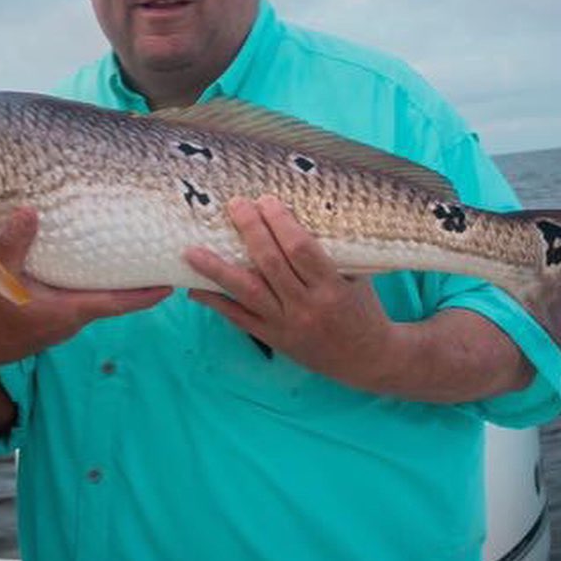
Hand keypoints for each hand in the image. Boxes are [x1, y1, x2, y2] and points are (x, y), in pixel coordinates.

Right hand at [0, 207, 170, 365]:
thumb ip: (15, 244)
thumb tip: (30, 212)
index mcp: (67, 311)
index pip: (118, 303)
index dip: (146, 294)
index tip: (172, 285)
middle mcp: (69, 323)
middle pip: (110, 302)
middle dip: (133, 285)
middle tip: (151, 261)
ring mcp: (57, 328)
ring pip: (91, 304)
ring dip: (109, 287)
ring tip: (121, 261)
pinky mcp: (45, 326)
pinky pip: (74, 306)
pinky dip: (86, 291)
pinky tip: (80, 274)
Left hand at [184, 195, 394, 389]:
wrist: (368, 360)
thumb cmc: (363, 309)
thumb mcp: (357, 277)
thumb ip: (331, 251)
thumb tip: (298, 212)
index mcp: (331, 288)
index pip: (300, 250)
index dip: (280, 223)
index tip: (266, 201)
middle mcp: (306, 307)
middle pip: (270, 264)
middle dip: (250, 231)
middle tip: (234, 205)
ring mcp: (286, 325)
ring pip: (247, 292)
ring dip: (217, 269)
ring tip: (191, 251)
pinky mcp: (271, 339)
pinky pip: (238, 318)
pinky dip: (215, 302)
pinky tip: (194, 288)